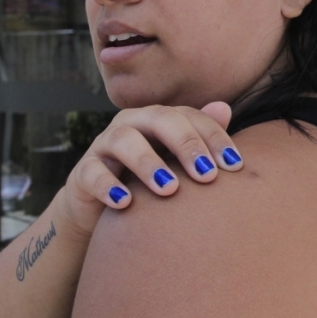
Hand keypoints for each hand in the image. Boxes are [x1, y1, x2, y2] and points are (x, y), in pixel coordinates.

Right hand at [56, 101, 242, 237]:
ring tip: (169, 189)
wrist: (98, 209)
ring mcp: (104, 146)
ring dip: (147, 163)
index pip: (190, 117)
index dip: (213, 137)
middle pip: (159, 120)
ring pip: (123, 141)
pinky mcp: (82, 173)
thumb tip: (224, 108)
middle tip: (207, 175)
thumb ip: (198, 138)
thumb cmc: (146, 181)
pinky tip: (125, 203)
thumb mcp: (174, 163)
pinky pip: (92, 173)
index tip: (234, 166)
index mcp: (158, 119)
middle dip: (186, 144)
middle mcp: (131, 124)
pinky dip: (108, 186)